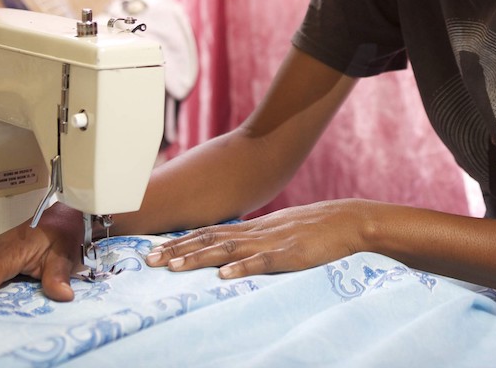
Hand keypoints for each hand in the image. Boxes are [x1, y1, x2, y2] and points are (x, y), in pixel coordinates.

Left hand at [145, 199, 376, 278]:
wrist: (346, 220)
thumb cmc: (312, 227)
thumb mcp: (277, 229)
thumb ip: (252, 239)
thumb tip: (226, 250)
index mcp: (252, 228)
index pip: (208, 232)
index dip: (180, 241)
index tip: (153, 249)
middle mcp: (256, 232)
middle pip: (210, 240)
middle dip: (178, 250)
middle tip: (149, 260)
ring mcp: (272, 242)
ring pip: (229, 250)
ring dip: (200, 258)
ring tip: (174, 267)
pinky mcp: (291, 254)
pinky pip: (264, 262)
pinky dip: (244, 268)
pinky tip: (225, 276)